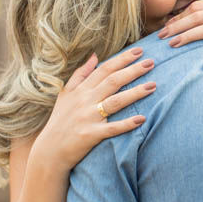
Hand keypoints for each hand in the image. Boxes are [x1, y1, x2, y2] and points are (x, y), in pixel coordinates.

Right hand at [33, 48, 155, 171]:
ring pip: (115, 101)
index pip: (104, 69)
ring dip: (135, 93)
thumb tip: (95, 56)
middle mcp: (85, 101)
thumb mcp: (65, 94)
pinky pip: (112, 128)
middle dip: (133, 70)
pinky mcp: (91, 135)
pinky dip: (126, 124)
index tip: (139, 51)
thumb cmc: (60, 121)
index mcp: (81, 90)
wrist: (50, 151)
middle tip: (152, 62)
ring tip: (153, 85)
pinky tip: (142, 119)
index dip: (122, 59)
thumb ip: (80, 75)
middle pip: (113, 81)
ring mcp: (88, 118)